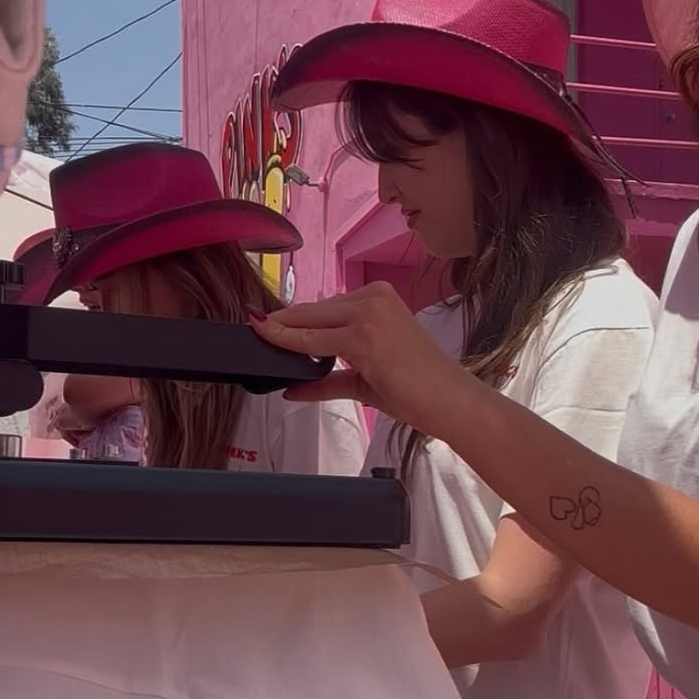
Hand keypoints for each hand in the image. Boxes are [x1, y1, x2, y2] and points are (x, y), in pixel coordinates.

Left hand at [249, 282, 478, 435]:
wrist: (447, 401)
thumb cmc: (417, 389)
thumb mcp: (365, 380)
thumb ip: (327, 381)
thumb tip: (291, 390)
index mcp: (377, 298)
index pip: (322, 308)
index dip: (290, 319)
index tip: (262, 324)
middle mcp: (372, 298)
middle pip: (310, 311)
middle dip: (279, 324)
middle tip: (251, 330)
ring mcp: (368, 314)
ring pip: (307, 321)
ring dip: (280, 333)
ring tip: (256, 336)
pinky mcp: (363, 334)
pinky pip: (312, 341)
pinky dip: (287, 344)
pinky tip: (269, 341)